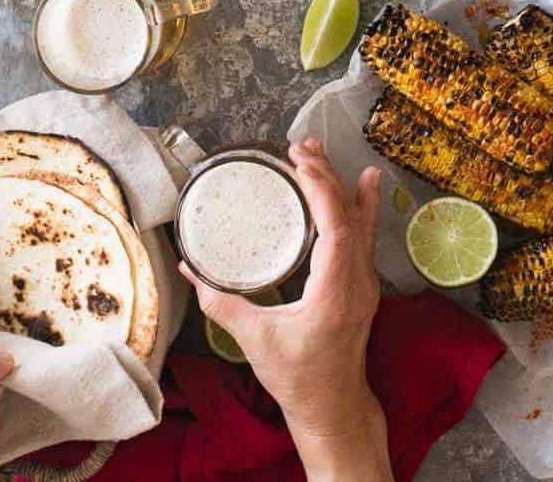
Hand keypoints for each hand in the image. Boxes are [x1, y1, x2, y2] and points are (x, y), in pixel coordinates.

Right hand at [181, 140, 391, 481]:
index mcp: (334, 293)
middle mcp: (357, 282)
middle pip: (349, 217)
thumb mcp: (254, 340)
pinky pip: (364, 235)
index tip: (301, 163)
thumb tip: (188, 268)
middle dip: (325, 177)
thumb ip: (220, 304)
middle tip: (300, 146)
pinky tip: (365, 182)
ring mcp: (365, 282)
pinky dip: (361, 204)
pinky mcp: (362, 284)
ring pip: (360, 222)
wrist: (333, 407)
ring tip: (322, 151)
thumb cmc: (296, 378)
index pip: (337, 230)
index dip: (322, 191)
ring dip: (341, 184)